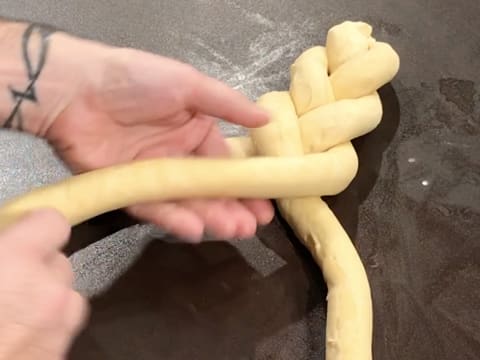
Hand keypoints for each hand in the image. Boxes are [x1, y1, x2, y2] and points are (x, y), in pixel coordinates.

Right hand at [0, 209, 87, 359]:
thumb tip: (5, 243)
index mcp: (16, 261)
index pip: (53, 222)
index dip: (37, 227)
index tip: (22, 234)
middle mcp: (48, 289)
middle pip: (61, 263)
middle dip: (38, 268)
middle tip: (8, 281)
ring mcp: (59, 326)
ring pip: (68, 296)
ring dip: (48, 298)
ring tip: (15, 311)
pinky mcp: (59, 354)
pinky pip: (63, 327)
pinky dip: (48, 326)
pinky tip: (18, 336)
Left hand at [43, 42, 273, 241]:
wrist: (74, 90)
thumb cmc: (136, 80)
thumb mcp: (188, 84)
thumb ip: (228, 104)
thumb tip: (268, 118)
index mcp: (194, 131)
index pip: (225, 164)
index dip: (244, 184)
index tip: (265, 204)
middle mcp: (177, 156)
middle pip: (209, 189)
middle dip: (233, 207)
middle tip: (252, 226)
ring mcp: (153, 176)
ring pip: (186, 202)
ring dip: (211, 217)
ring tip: (235, 231)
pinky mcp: (127, 191)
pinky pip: (154, 209)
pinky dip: (174, 219)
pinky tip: (196, 229)